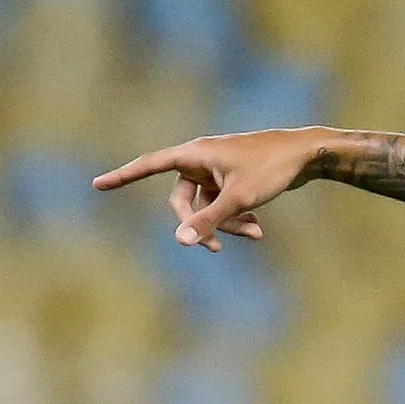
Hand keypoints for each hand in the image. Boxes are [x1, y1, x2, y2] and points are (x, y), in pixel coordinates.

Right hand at [92, 128, 323, 251]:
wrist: (307, 155)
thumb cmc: (272, 169)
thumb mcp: (238, 199)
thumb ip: (208, 221)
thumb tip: (180, 242)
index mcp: (194, 154)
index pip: (149, 165)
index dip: (123, 176)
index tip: (97, 185)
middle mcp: (201, 159)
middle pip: (182, 200)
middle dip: (200, 224)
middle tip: (216, 249)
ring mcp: (217, 169)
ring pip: (207, 206)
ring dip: (226, 224)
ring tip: (255, 234)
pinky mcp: (233, 178)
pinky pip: (223, 204)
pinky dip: (237, 218)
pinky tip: (258, 231)